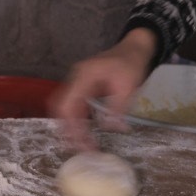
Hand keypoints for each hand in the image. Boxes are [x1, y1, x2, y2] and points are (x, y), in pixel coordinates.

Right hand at [49, 28, 157, 150]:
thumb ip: (118, 107)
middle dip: (66, 129)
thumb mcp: (129, 85)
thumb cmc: (132, 63)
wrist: (134, 47)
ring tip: (81, 144)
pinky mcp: (82, 86)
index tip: (82, 143)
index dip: (72, 126)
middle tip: (78, 148)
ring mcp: (77, 82)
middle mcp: (75, 78)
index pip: (68, 104)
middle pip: (61, 107)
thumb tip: (111, 129)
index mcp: (84, 75)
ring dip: (70, 126)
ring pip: (64, 107)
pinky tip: (84, 133)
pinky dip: (75, 120)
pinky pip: (73, 105)